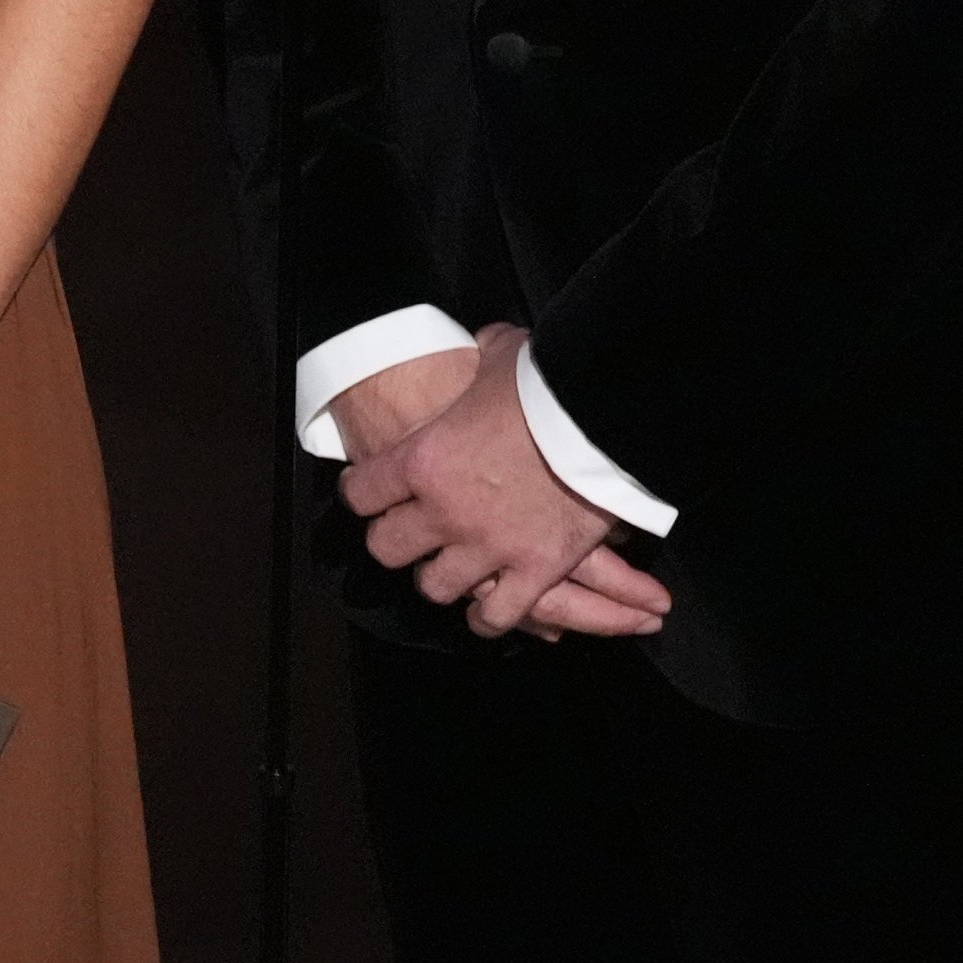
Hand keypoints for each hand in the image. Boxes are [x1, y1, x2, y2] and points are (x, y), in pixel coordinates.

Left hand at [341, 323, 672, 641]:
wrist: (602, 417)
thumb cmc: (545, 384)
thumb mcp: (499, 356)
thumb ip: (477, 357)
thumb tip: (481, 344)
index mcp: (423, 459)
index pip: (361, 493)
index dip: (361, 491)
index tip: (367, 491)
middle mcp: (444, 511)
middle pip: (387, 548)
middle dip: (393, 540)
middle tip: (405, 531)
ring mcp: (488, 547)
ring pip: (434, 587)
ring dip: (438, 577)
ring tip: (445, 568)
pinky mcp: (533, 570)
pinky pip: (495, 615)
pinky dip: (488, 618)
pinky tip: (485, 610)